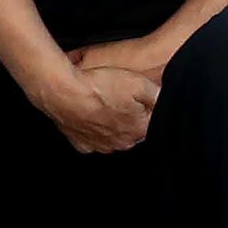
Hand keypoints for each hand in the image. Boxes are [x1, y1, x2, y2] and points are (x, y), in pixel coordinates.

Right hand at [28, 52, 158, 155]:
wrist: (64, 92)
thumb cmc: (99, 87)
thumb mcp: (137, 82)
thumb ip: (156, 93)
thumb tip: (164, 99)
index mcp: (138, 130)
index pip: (151, 121)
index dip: (145, 106)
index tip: (137, 96)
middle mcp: (121, 143)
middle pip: (131, 130)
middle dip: (128, 116)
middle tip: (117, 96)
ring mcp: (100, 146)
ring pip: (111, 136)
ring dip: (109, 123)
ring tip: (102, 103)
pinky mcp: (81, 144)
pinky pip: (92, 138)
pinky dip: (92, 128)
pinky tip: (89, 113)